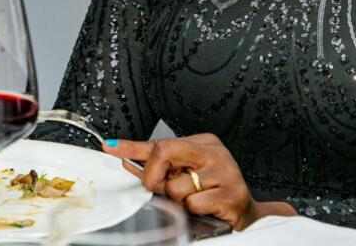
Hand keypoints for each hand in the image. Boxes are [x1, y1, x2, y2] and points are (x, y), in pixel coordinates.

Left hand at [104, 134, 296, 230]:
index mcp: (203, 142)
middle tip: (164, 188)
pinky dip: (194, 211)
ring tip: (194, 199)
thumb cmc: (213, 191)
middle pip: (164, 154)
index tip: (111, 148)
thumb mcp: (184, 172)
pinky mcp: (232, 194)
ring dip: (179, 200)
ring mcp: (225, 171)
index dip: (132, 148)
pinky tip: (206, 208)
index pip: (159, 143)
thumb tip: (122, 157)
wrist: (245, 213)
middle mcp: (215, 152)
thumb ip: (155, 164)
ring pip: (176, 187)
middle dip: (155, 178)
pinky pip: (194, 204)